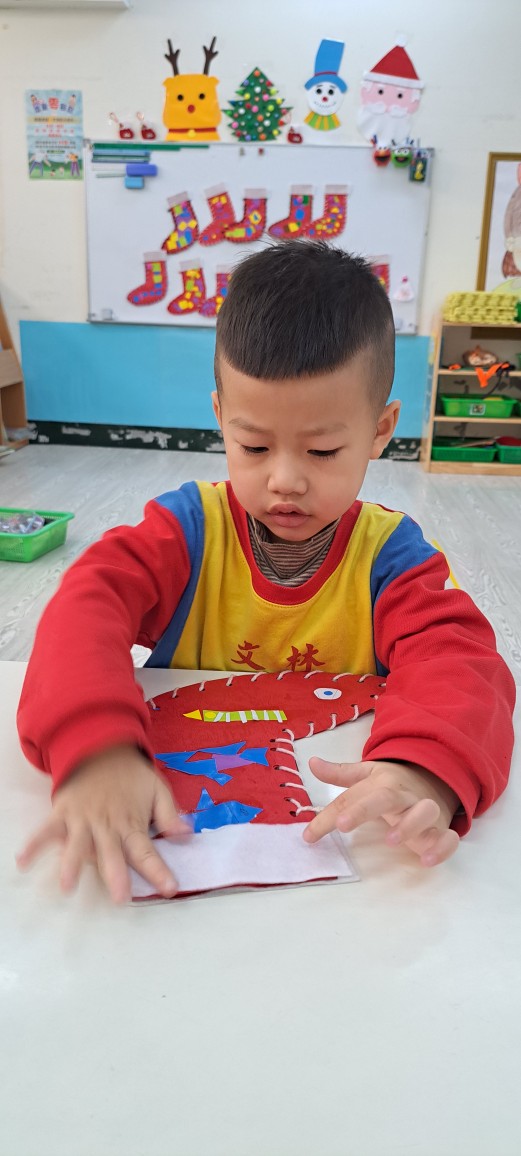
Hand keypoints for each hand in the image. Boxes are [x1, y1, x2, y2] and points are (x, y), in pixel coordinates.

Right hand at [16, 745, 190, 902]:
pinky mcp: (63, 812)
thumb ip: (168, 814)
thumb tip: (186, 835)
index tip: (170, 888)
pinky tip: (23, 860)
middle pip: (112, 853)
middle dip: (115, 875)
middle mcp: (107, 824)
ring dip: (71, 864)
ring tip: (67, 885)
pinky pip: (46, 829)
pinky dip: (34, 844)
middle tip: (119, 898)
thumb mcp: (157, 788)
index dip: (158, 870)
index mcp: (131, 822)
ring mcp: (82, 819)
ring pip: (78, 844)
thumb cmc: (131, 775)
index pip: (146, 850)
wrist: (101, 746)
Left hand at [303, 758, 459, 866]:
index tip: (309, 835)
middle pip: (384, 798)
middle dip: (363, 810)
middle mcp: (402, 795)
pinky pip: (448, 837)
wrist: (433, 779)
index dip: (328, 816)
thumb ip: (340, 773)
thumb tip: (312, 763)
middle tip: (343, 824)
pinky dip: (442, 847)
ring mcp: (424, 811)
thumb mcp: (366, 774)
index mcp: (381, 784)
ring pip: (424, 811)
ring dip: (408, 824)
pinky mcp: (440, 830)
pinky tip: (428, 860)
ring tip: (390, 840)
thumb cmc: (392, 783)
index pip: (350, 799)